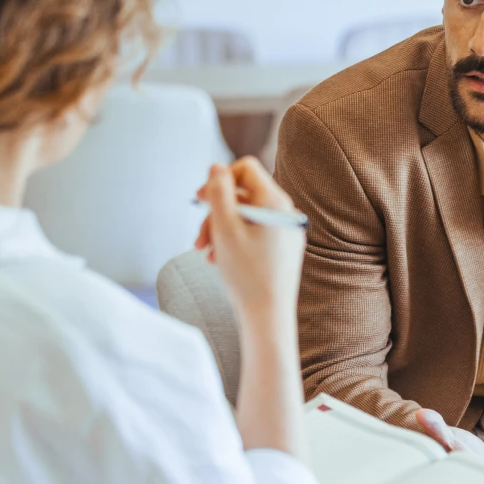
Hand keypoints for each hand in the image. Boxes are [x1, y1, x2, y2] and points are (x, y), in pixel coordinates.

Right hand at [194, 158, 306, 326]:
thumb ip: (219, 192)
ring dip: (220, 229)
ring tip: (205, 252)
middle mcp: (285, 213)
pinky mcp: (282, 249)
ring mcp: (285, 231)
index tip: (201, 199)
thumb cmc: (247, 275)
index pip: (246, 168)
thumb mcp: (225, 228)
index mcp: (275, 202)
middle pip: (243, 195)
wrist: (268, 317)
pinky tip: (218, 259)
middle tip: (198, 237)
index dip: (220, 179)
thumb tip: (216, 167)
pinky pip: (254, 233)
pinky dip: (233, 241)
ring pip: (245, 216)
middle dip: (215, 212)